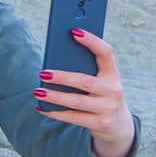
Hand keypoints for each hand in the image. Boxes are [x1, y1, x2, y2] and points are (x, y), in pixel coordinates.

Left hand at [34, 29, 135, 156]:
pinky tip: (41, 107)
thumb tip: (55, 60)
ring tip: (37, 91)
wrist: (118, 125)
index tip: (74, 31)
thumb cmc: (101, 95)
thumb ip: (85, 70)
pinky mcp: (99, 124)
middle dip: (62, 77)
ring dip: (55, 96)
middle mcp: (113, 91)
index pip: (106, 53)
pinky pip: (73, 118)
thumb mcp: (100, 81)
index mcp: (113, 74)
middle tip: (42, 72)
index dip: (92, 41)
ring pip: (77, 101)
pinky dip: (56, 112)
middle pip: (85, 81)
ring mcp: (107, 108)